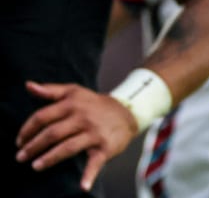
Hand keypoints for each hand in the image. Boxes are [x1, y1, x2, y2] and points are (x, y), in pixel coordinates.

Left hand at [15, 81, 137, 191]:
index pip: (43, 117)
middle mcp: (83, 117)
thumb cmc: (93, 104)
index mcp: (72, 104)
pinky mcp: (105, 147)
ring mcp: (94, 133)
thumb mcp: (74, 92)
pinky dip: (89, 175)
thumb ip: (50, 90)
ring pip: (67, 147)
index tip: (19, 142)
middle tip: (20, 157)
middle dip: (34, 146)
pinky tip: (82, 187)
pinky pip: (95, 163)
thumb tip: (28, 85)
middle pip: (52, 133)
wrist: (127, 112)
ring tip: (36, 166)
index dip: (27, 130)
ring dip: (50, 158)